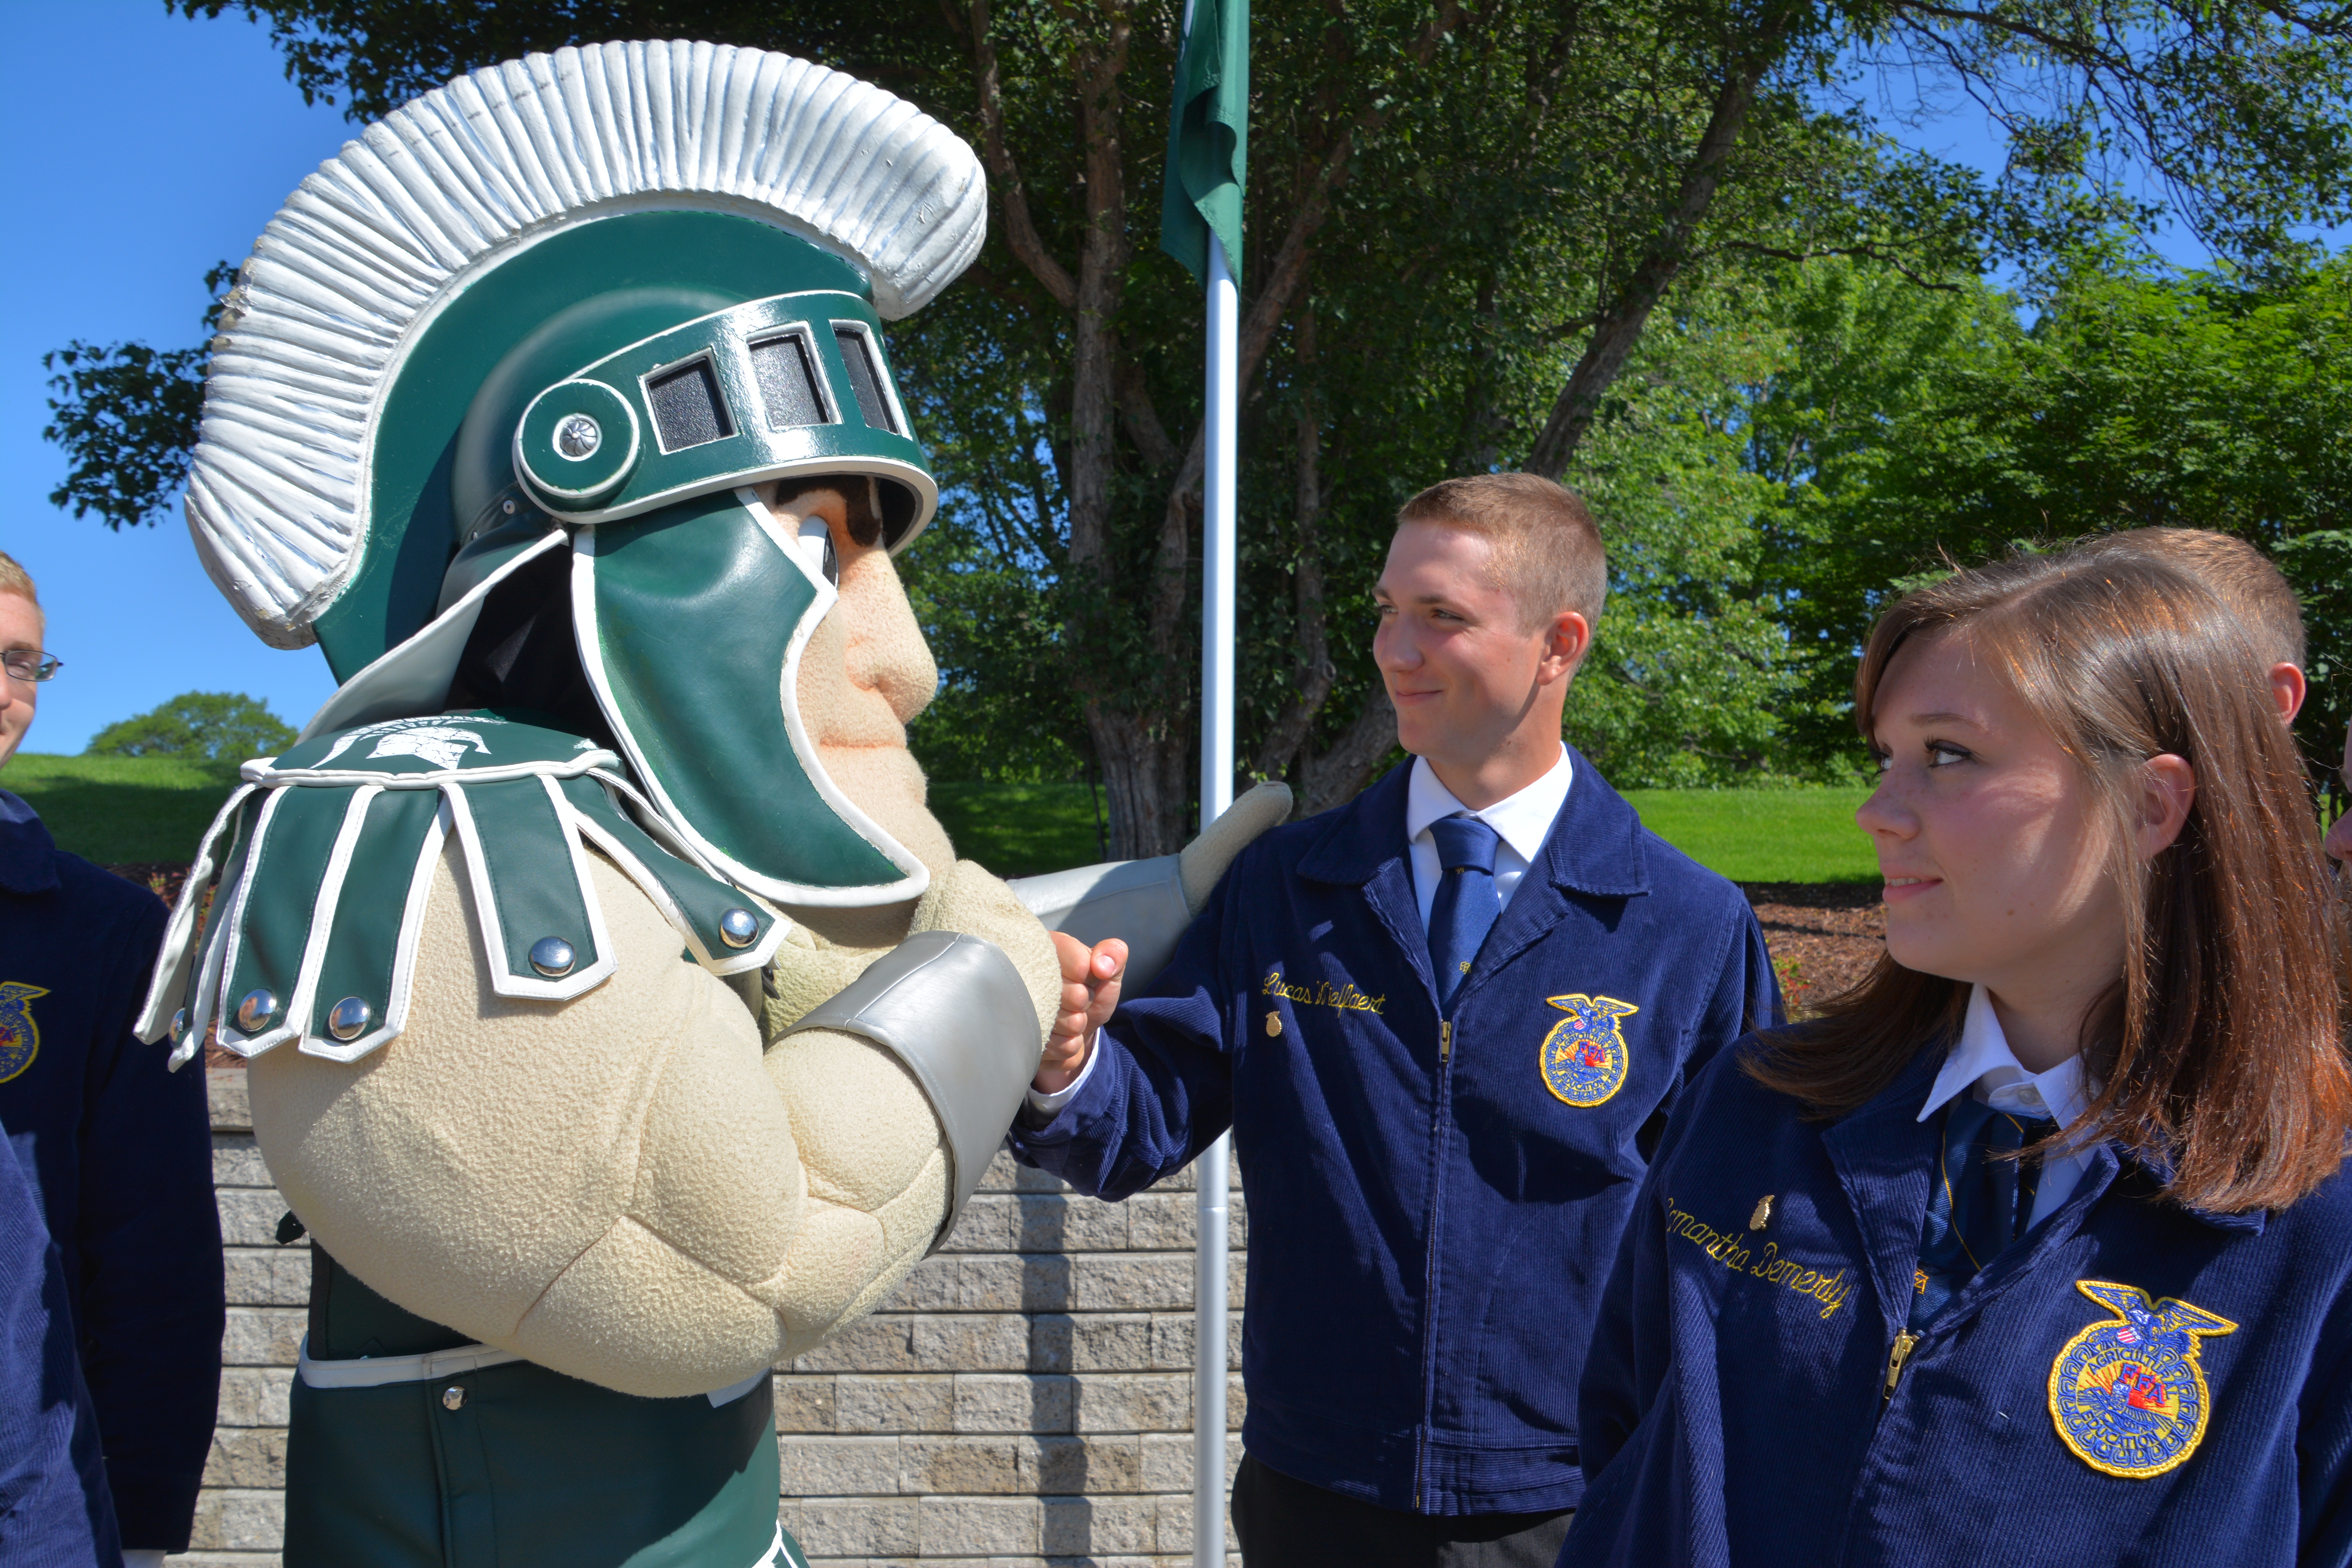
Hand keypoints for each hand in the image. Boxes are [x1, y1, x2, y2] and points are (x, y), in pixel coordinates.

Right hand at [1034, 932, 1125, 1093]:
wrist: (1073, 1027)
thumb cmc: (1089, 991)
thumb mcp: (1106, 970)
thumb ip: (1113, 954)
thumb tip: (1102, 967)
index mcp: (1046, 949)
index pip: (1081, 965)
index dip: (1089, 976)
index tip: (1082, 976)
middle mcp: (1025, 976)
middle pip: (1077, 997)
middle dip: (1085, 1003)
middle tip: (1075, 999)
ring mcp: (1019, 1010)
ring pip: (1071, 1025)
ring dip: (1078, 1026)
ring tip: (1065, 1016)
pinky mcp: (1024, 1041)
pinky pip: (1064, 1049)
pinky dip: (1070, 1046)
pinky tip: (1058, 1035)